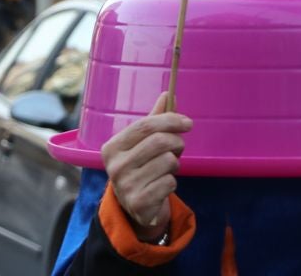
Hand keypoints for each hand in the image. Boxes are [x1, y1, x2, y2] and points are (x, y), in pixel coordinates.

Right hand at [101, 92, 192, 242]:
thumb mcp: (144, 143)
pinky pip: (170, 182)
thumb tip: (168, 94)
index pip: (145, 125)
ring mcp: (125, 186)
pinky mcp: (139, 203)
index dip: (170, 120)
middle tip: (179, 148)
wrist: (136, 207)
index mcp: (112, 147)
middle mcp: (115, 166)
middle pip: (159, 141)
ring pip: (167, 161)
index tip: (188, 123)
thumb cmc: (142, 167)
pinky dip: (172, 182)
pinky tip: (162, 185)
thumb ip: (155, 119)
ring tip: (167, 169)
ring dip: (174, 164)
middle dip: (177, 143)